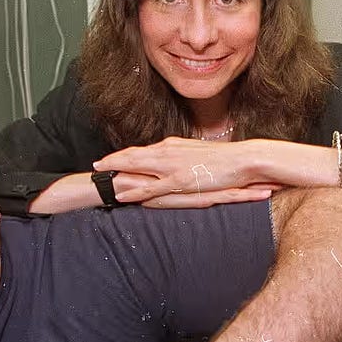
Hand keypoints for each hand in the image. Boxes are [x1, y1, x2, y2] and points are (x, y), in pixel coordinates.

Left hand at [96, 138, 267, 204]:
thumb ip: (185, 156)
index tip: (113, 157)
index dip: (126, 153)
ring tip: (101, 176)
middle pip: (134, 154)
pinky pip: (151, 187)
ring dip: (117, 171)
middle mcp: (169, 151)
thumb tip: (175, 159)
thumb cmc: (228, 157)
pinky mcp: (180, 180)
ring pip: (137, 167)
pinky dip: (134, 191)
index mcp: (174, 145)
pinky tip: (121, 195)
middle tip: (97, 165)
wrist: (244, 158)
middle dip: (113, 159)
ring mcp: (173, 165)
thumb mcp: (201, 153)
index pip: (144, 149)